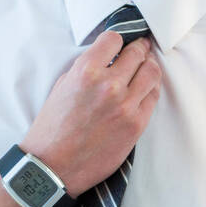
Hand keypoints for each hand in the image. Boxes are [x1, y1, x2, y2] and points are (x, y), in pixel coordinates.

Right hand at [21, 30, 161, 196]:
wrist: (53, 167)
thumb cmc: (52, 128)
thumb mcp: (61, 87)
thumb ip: (84, 70)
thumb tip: (106, 59)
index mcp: (85, 72)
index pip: (114, 39)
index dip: (117, 39)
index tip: (119, 42)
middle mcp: (108, 85)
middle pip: (136, 53)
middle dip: (138, 48)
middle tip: (140, 47)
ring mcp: (126, 105)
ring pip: (151, 72)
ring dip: (149, 65)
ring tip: (146, 65)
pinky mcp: (136, 124)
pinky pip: (153, 97)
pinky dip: (150, 88)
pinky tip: (145, 87)